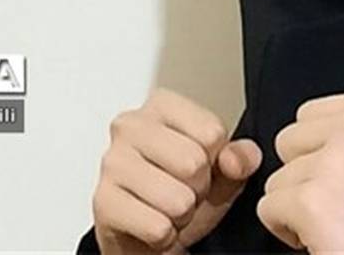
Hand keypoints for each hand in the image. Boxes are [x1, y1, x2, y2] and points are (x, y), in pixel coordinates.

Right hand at [91, 86, 262, 253]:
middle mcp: (130, 126)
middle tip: (182, 189)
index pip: (211, 132)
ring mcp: (112, 162)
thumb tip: (236, 159)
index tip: (199, 166)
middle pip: (194, 163)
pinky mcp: (103, 202)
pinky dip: (163, 235)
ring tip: (166, 206)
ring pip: (177, 199)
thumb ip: (240, 157)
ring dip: (180, 215)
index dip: (215, 159)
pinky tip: (151, 223)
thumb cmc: (179, 191)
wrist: (144, 233)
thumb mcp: (220, 170)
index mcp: (161, 106)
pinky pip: (158, 228)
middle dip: (197, 188)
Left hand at [256, 90, 343, 252]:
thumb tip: (305, 136)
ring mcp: (334, 163)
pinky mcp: (312, 203)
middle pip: (288, 141)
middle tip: (342, 204)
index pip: (309, 114)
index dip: (319, 153)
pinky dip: (286, 231)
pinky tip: (325, 237)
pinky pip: (268, 208)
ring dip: (298, 207)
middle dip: (304, 176)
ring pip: (277, 178)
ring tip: (340, 223)